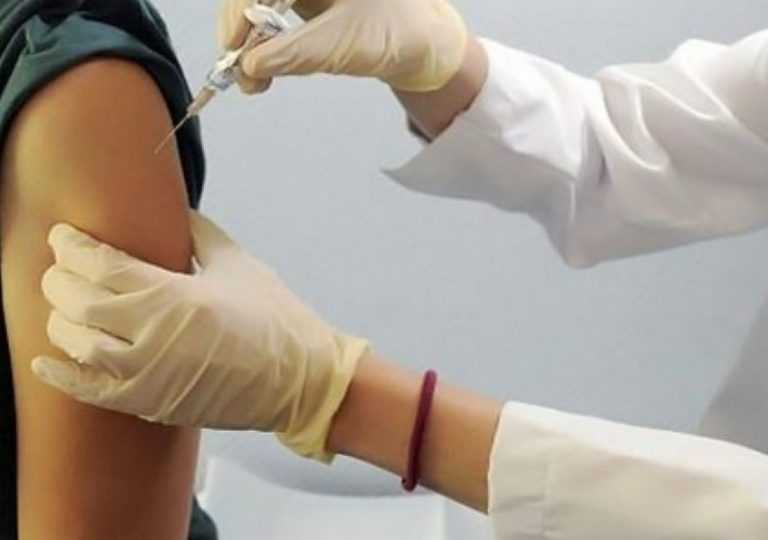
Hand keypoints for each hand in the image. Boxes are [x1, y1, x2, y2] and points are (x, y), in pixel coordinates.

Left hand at [32, 212, 368, 461]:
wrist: (299, 380)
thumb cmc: (275, 319)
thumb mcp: (240, 265)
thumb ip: (201, 235)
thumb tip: (178, 213)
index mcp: (173, 294)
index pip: (100, 264)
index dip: (73, 247)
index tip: (64, 237)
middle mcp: (150, 335)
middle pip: (78, 301)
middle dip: (60, 279)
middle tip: (62, 268)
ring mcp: (147, 375)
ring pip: (76, 342)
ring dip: (61, 319)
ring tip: (65, 306)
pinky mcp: (151, 403)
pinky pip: (91, 391)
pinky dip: (62, 375)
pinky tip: (46, 361)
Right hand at [218, 0, 467, 93]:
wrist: (421, 42)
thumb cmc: (397, 32)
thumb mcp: (344, 45)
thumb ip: (297, 54)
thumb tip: (251, 66)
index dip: (240, 9)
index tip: (233, 44)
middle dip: (242, 29)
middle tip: (240, 70)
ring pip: (256, 3)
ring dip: (248, 39)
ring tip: (252, 78)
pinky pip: (268, 13)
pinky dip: (262, 41)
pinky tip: (262, 65)